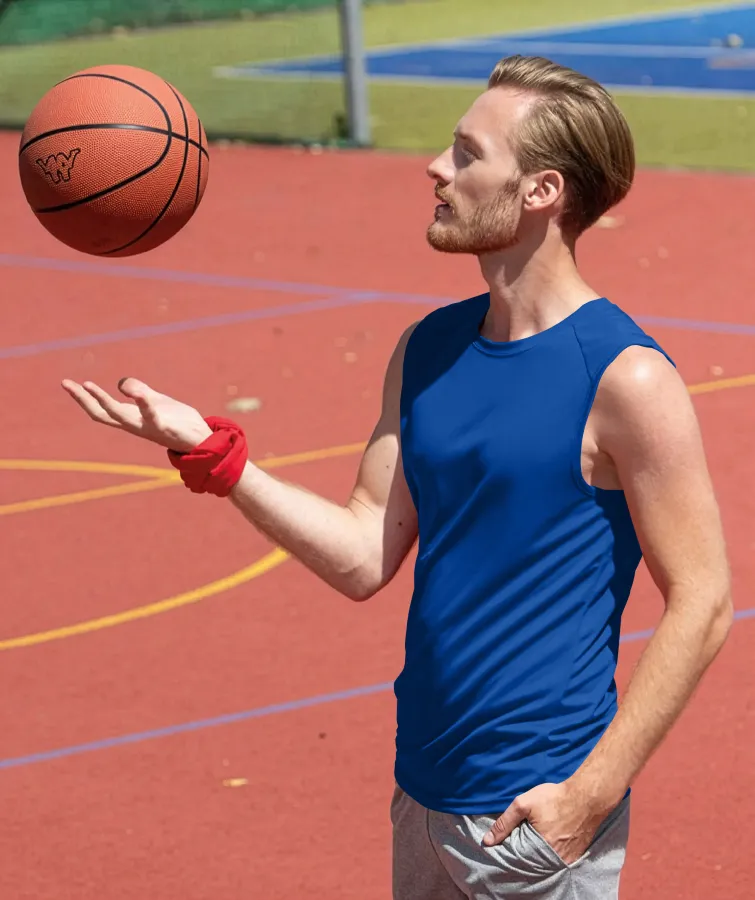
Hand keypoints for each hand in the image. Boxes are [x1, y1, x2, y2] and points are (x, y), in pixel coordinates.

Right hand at [61, 376, 212, 452]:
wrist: (201, 439)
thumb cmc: (178, 421)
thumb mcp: (156, 401)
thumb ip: (139, 391)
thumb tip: (120, 384)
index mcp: (131, 418)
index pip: (101, 409)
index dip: (84, 397)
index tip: (68, 383)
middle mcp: (134, 425)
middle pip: (102, 413)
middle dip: (82, 399)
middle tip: (66, 383)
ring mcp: (146, 427)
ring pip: (118, 415)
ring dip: (102, 400)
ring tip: (88, 384)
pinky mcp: (163, 427)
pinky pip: (151, 416)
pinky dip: (144, 404)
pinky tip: (138, 393)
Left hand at [482, 780, 612, 864]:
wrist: (586, 796)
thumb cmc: (554, 798)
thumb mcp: (524, 804)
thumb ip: (504, 823)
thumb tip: (487, 841)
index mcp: (540, 849)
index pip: (518, 860)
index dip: (510, 852)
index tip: (504, 844)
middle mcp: (554, 859)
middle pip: (531, 863)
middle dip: (523, 853)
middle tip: (521, 838)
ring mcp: (566, 860)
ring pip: (544, 862)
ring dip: (536, 854)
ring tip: (533, 838)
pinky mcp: (575, 856)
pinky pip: (557, 860)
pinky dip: (549, 853)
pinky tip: (546, 840)